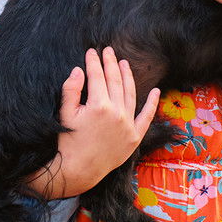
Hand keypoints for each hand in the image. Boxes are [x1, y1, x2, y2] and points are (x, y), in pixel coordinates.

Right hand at [30, 47, 159, 198]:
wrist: (78, 170)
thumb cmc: (68, 141)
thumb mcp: (65, 113)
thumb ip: (71, 89)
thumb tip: (78, 70)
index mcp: (98, 105)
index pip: (97, 76)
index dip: (93, 62)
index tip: (91, 51)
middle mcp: (116, 113)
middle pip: (115, 81)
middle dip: (110, 63)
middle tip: (108, 51)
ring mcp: (128, 125)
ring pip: (130, 94)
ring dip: (128, 76)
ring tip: (124, 63)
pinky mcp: (134, 137)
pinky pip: (146, 117)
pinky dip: (152, 104)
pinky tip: (156, 91)